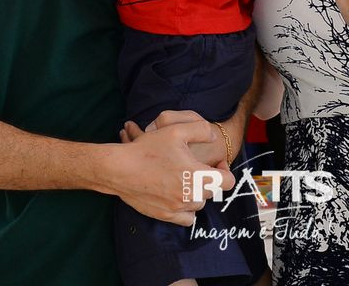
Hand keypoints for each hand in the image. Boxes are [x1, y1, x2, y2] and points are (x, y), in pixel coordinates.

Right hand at [112, 119, 233, 225]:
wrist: (120, 169)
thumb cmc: (148, 149)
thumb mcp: (176, 130)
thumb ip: (202, 130)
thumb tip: (214, 137)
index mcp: (197, 176)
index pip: (227, 181)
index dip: (225, 170)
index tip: (215, 163)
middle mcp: (190, 195)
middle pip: (212, 192)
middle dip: (208, 179)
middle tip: (196, 167)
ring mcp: (177, 208)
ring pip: (199, 204)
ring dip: (197, 193)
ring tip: (185, 179)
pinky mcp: (165, 215)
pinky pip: (187, 218)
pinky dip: (187, 209)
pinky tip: (179, 195)